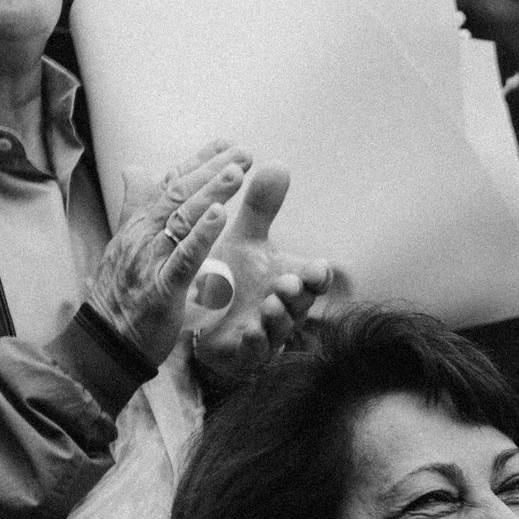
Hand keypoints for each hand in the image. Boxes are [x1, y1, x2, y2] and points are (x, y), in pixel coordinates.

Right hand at [86, 140, 250, 364]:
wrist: (108, 341)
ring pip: (182, 218)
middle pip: (179, 193)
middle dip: (213, 169)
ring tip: (238, 172)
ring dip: (211, 192)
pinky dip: (201, 234)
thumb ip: (134, 206)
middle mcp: (143, 235)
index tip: (225, 143)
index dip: (198, 161)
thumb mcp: (126, 243)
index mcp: (139, 225)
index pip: (169, 183)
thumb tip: (134, 168)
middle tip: (245, 152)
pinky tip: (219, 215)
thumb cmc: (121, 295)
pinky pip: (184, 257)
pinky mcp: (162, 288)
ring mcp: (151, 260)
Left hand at [187, 161, 338, 383]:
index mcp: (289, 280)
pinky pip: (255, 351)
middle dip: (297, 294)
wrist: (200, 318)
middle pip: (300, 304)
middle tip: (287, 283)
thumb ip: (262, 207)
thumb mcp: (246, 239)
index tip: (318, 266)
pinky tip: (250, 330)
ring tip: (270, 303)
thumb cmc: (232, 276)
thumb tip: (279, 164)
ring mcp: (266, 332)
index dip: (318, 275)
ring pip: (279, 327)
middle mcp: (283, 308)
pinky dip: (255, 340)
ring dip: (278, 315)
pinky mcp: (244, 353)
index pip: (313, 278)